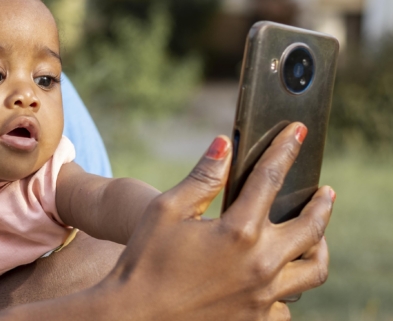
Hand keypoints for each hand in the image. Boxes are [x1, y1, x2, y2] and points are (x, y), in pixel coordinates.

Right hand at [97, 122, 332, 319]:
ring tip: (314, 239)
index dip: (285, 151)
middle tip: (324, 193)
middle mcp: (260, 264)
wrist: (133, 316)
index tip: (297, 132)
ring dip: (318, 248)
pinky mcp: (256, 320)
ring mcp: (263, 296)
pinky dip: (288, 289)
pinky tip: (278, 280)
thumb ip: (202, 178)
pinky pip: (288, 305)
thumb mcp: (166, 211)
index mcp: (238, 232)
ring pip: (313, 271)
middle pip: (311, 227)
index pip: (270, 179)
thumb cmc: (144, 261)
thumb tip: (225, 145)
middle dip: (321, 204)